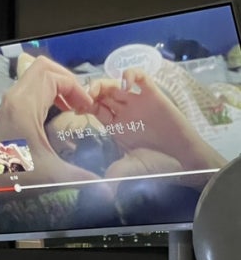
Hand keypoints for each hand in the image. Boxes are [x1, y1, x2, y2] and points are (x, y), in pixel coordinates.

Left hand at [0, 56, 101, 188]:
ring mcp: (10, 101)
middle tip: (79, 100)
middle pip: (44, 68)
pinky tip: (57, 111)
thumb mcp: (50, 174)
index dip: (75, 87)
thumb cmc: (14, 173)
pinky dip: (46, 91)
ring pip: (36, 75)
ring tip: (71, 105)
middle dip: (67, 79)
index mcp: (25, 105)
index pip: (55, 76)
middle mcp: (16, 97)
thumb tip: (107, 189)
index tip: (86, 106)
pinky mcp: (8, 107)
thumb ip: (79, 177)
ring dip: (56, 84)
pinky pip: (30, 86)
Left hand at [89, 69, 226, 175]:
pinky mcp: (154, 95)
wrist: (183, 158)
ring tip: (100, 90)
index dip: (84, 105)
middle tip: (85, 95)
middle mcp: (124, 112)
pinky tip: (126, 84)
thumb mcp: (131, 169)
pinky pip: (141, 78)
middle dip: (91, 91)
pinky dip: (131, 75)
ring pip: (117, 84)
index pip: (94, 108)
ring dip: (105, 82)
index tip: (77, 108)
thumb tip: (100, 184)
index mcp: (114, 126)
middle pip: (102, 94)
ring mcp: (138, 102)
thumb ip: (115, 172)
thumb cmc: (158, 164)